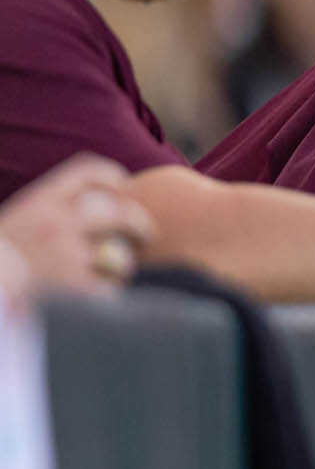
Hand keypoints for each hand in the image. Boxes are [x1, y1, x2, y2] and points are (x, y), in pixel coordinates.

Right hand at [0, 155, 154, 293]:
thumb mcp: (13, 225)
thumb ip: (47, 214)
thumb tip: (94, 211)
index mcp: (38, 203)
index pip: (87, 171)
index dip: (112, 176)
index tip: (125, 188)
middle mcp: (58, 223)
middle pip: (120, 212)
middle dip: (139, 223)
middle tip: (145, 233)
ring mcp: (68, 256)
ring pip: (121, 256)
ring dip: (122, 265)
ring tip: (113, 272)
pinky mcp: (75, 289)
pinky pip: (110, 287)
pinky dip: (108, 293)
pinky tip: (96, 297)